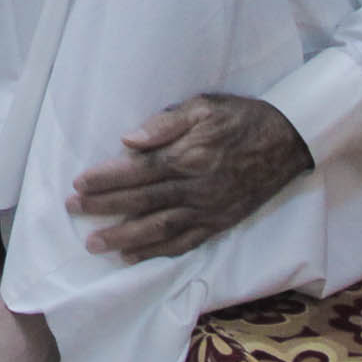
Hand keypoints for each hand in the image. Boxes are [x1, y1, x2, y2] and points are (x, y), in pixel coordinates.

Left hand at [68, 94, 312, 261]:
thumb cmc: (241, 118)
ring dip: (125, 238)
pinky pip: (185, 243)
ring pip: (160, 229)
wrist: (288, 142)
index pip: (138, 172)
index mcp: (189, 157)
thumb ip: (166, 122)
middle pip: (142, 202)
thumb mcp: (204, 106)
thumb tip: (129, 139)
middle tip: (73, 211)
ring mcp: (209, 210)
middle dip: (104, 208)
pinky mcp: (220, 223)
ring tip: (95, 244)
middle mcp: (197, 189)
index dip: (106, 180)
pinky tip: (134, 255)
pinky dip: (158, 252)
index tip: (78, 185)